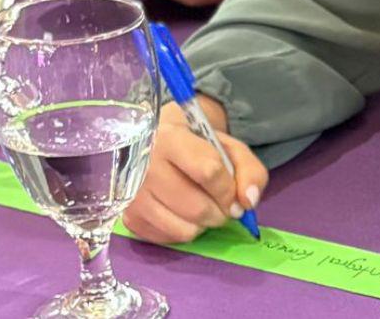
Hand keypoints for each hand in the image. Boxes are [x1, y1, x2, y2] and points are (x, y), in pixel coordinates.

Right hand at [123, 100, 267, 243]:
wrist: (159, 145)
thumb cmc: (198, 147)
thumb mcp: (230, 148)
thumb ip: (250, 171)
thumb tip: (249, 202)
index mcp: (171, 139)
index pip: (208, 172)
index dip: (229, 190)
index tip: (235, 196)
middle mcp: (145, 168)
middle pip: (196, 207)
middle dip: (221, 213)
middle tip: (224, 208)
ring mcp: (134, 196)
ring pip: (183, 228)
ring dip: (205, 225)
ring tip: (206, 210)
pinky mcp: (129, 218)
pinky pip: (168, 239)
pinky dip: (185, 232)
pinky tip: (186, 216)